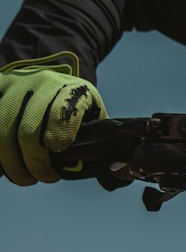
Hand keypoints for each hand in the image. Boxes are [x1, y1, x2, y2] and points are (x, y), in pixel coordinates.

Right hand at [0, 54, 106, 185]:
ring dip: (11, 161)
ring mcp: (14, 86)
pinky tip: (5, 165)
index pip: (62, 113)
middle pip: (27, 130)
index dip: (58, 136)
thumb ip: (100, 141)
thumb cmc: (75, 106)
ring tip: (23, 177)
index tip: (57, 155)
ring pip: (2, 129)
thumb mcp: (92, 114)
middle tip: (42, 177)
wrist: (48, 74)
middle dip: (34, 162)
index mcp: (71, 90)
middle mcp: (40, 84)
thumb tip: (110, 176)